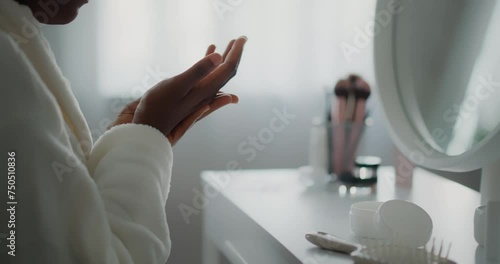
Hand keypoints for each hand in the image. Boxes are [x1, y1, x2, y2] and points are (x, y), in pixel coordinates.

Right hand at [110, 37, 246, 144]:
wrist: (143, 128)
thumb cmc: (157, 108)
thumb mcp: (177, 87)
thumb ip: (198, 72)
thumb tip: (220, 58)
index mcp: (206, 90)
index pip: (228, 69)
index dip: (236, 53)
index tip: (242, 38)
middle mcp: (205, 94)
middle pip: (226, 72)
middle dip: (233, 55)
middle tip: (241, 39)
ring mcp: (196, 95)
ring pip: (216, 74)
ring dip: (223, 59)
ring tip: (228, 45)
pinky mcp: (185, 95)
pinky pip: (203, 77)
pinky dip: (208, 64)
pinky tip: (209, 54)